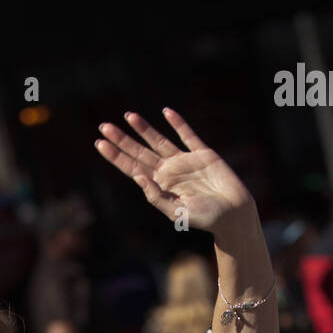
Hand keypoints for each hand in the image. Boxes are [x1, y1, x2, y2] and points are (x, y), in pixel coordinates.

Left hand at [94, 108, 252, 235]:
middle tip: (104, 126)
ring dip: (143, 128)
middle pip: (140, 152)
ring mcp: (185, 161)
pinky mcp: (203, 154)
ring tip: (128, 116)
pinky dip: (178, 123)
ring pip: (159, 141)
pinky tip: (166, 113)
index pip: (132, 168)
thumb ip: (156, 196)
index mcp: (160, 186)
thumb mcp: (176, 213)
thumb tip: (137, 176)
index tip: (99, 143)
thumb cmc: (205, 219)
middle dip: (122, 140)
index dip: (116, 156)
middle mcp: (169, 172)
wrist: (233, 215)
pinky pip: (188, 135)